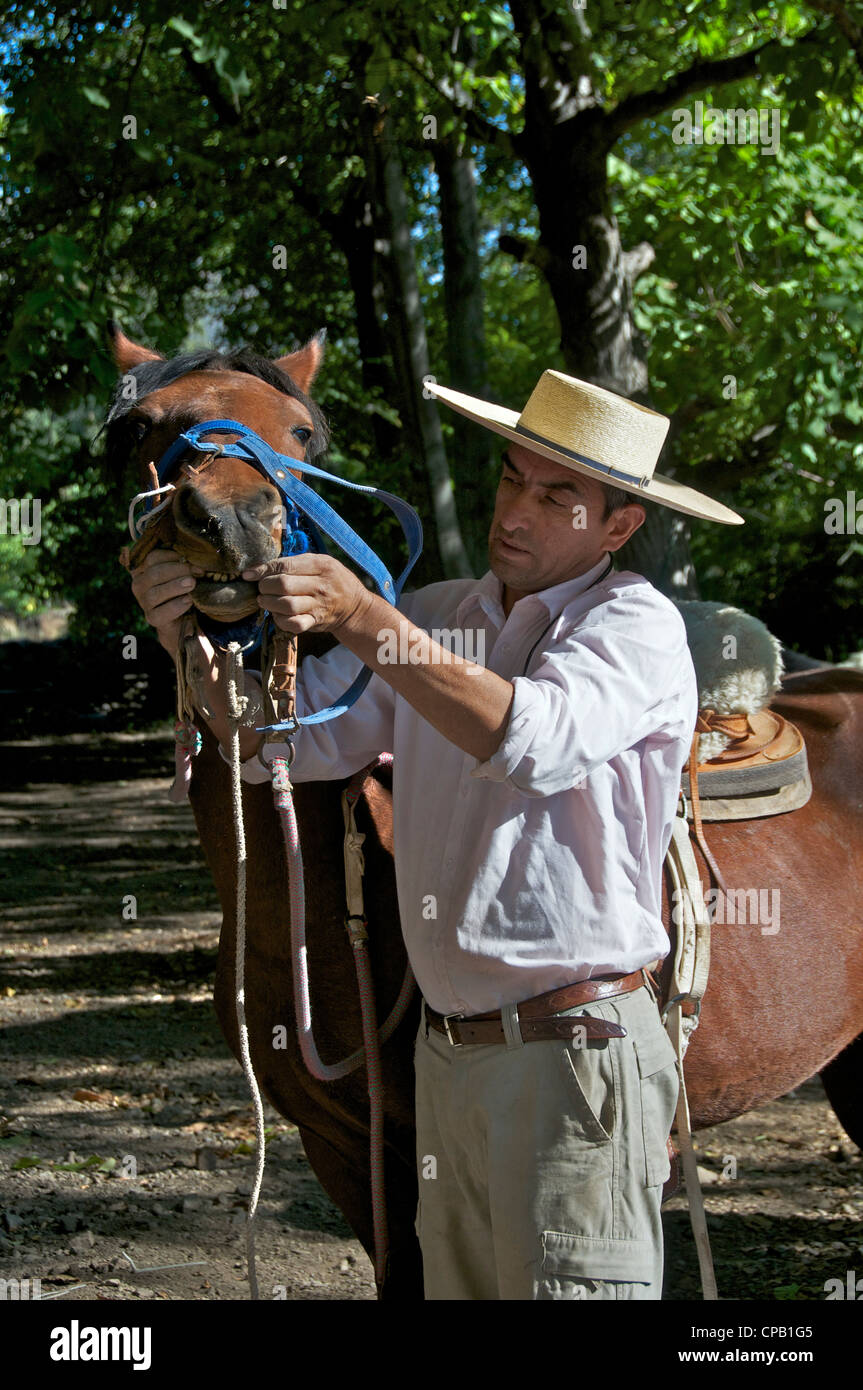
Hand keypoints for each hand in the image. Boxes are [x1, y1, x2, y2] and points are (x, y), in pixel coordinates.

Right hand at [130, 548, 196, 656]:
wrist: (184, 618)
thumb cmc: (182, 589)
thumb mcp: (181, 572)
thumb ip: (182, 563)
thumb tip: (194, 556)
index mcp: (144, 568)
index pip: (152, 557)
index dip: (172, 556)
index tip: (190, 559)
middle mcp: (139, 584)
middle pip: (154, 573)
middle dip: (178, 570)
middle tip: (197, 572)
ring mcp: (143, 602)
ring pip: (155, 593)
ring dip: (176, 586)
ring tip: (192, 584)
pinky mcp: (152, 618)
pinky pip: (161, 613)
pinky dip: (176, 606)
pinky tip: (188, 601)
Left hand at [242, 554, 369, 634]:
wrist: (354, 606)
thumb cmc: (331, 579)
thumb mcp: (320, 562)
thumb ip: (295, 563)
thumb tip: (260, 567)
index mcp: (321, 565)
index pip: (285, 566)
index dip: (262, 570)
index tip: (248, 574)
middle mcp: (320, 585)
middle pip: (283, 585)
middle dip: (264, 586)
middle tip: (261, 587)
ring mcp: (318, 605)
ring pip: (286, 605)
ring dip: (268, 603)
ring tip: (264, 600)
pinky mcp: (315, 622)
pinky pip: (293, 624)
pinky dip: (279, 620)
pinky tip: (276, 614)